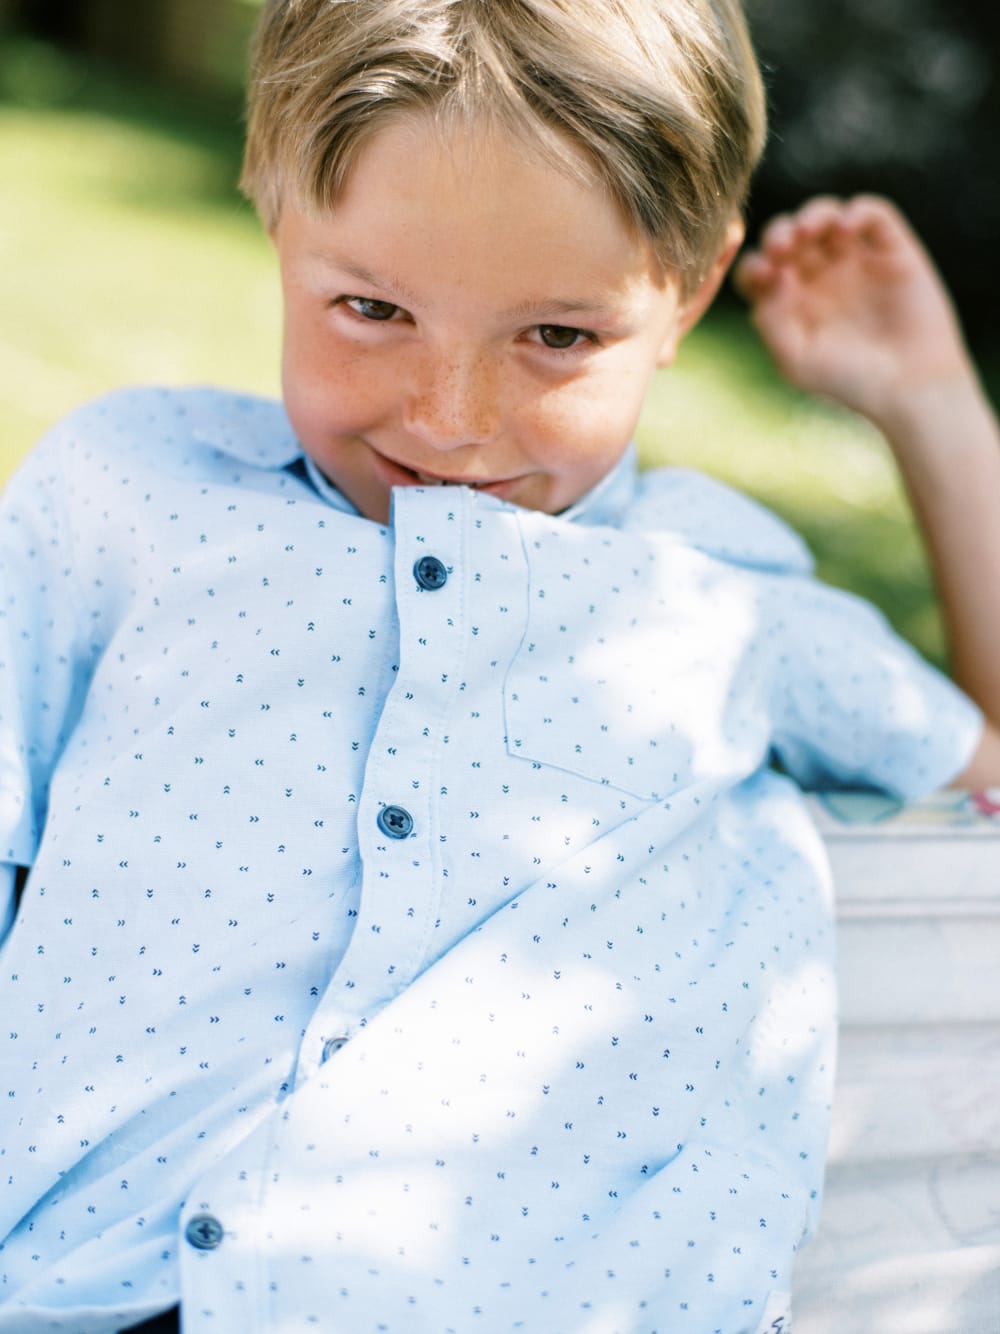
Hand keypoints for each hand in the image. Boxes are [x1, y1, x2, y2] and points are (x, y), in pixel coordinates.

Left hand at [734, 195, 973, 430]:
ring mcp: (856, 260)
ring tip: (807, 232)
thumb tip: (774, 274)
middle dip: (779, 234)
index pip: (760, 269)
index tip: (764, 276)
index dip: (755, 265)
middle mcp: (820, 277)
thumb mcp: (795, 360)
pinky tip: (845, 228)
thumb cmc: (850, 380)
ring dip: (813, 215)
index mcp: (792, 302)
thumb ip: (771, 320)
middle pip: (789, 236)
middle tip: (781, 249)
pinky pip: (873, 213)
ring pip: (827, 216)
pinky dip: (857, 211)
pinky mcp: (892, 250)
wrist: (909, 385)